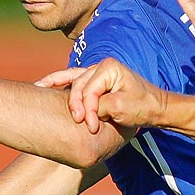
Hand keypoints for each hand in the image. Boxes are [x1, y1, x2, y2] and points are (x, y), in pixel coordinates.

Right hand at [36, 58, 166, 133]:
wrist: (156, 107)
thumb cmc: (143, 106)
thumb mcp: (122, 108)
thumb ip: (102, 107)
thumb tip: (85, 113)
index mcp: (108, 68)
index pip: (89, 89)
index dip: (88, 108)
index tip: (91, 127)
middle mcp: (100, 67)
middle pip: (78, 84)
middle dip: (75, 104)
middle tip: (79, 123)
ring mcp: (95, 74)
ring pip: (70, 80)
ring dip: (55, 86)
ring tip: (39, 90)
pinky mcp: (93, 82)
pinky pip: (70, 81)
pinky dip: (57, 83)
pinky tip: (41, 86)